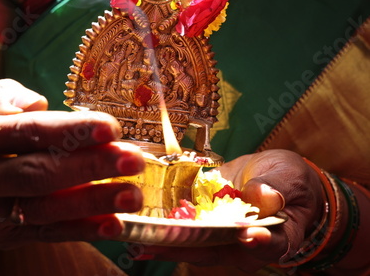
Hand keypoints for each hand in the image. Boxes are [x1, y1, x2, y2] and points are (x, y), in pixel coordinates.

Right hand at [0, 79, 144, 248]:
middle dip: (90, 168)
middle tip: (133, 160)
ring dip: (92, 204)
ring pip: (43, 210)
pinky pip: (46, 234)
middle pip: (37, 173)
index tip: (110, 128)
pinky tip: (114, 224)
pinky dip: (82, 231)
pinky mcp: (2, 235)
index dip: (70, 131)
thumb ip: (5, 94)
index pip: (26, 131)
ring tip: (132, 195)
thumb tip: (37, 103)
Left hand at [137, 149, 324, 271]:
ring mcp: (223, 236)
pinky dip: (165, 228)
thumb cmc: (289, 180)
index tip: (246, 234)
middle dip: (187, 248)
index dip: (258, 243)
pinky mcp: (206, 223)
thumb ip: (278, 188)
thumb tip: (262, 196)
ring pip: (196, 245)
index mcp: (278, 236)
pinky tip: (142, 225)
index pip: (270, 245)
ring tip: (140, 239)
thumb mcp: (289, 177)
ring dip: (168, 243)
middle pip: (219, 251)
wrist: (272, 177)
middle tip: (160, 244)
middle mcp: (245, 244)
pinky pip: (185, 229)